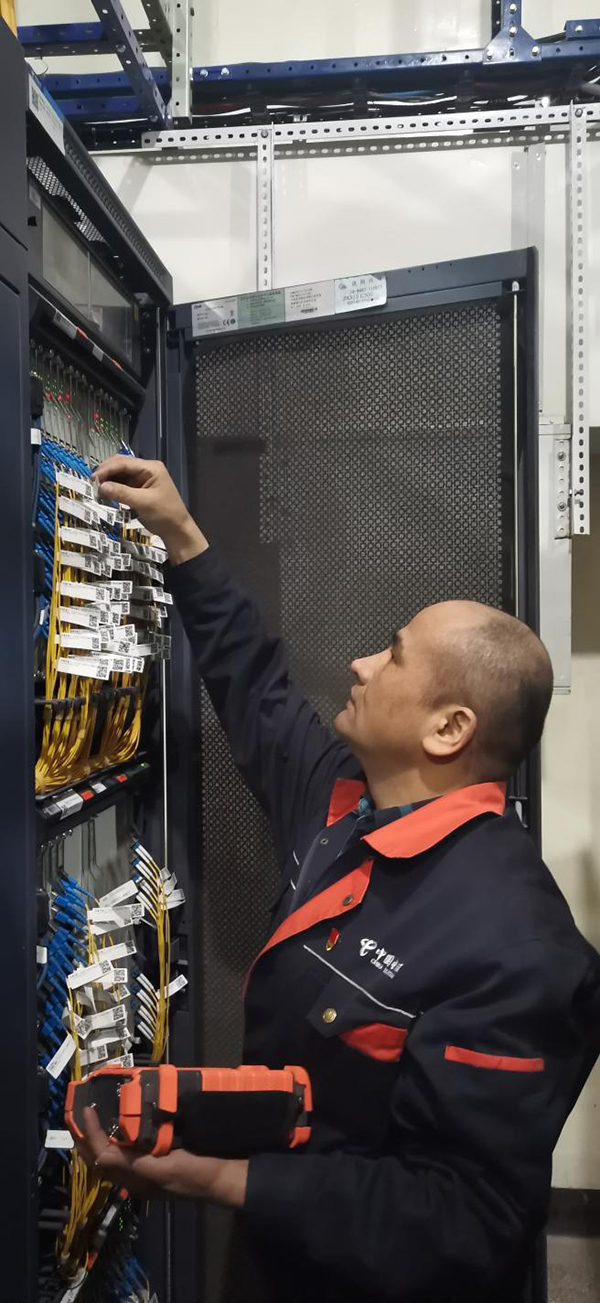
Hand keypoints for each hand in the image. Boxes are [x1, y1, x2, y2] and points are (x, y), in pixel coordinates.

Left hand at [75, 1106, 247, 1206]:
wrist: (222, 1179)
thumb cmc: (195, 1174)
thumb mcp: (164, 1169)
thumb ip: (133, 1163)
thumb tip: (100, 1155)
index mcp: (134, 1180)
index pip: (103, 1155)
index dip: (91, 1134)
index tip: (86, 1110)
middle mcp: (136, 1176)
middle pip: (102, 1159)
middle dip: (86, 1140)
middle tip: (77, 1117)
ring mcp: (146, 1170)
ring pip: (113, 1157)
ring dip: (99, 1140)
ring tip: (92, 1121)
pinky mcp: (157, 1162)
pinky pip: (129, 1152)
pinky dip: (118, 1139)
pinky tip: (122, 1126)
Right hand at [93, 456, 207, 564]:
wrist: (176, 530)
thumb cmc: (164, 514)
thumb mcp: (143, 503)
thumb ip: (122, 493)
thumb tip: (101, 487)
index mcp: (151, 468)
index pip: (124, 462)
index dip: (107, 469)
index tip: (93, 478)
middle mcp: (145, 469)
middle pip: (120, 464)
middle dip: (106, 473)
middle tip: (92, 484)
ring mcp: (141, 478)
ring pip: (119, 474)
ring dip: (108, 480)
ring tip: (96, 489)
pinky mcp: (138, 488)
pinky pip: (122, 484)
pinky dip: (112, 487)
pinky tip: (104, 493)